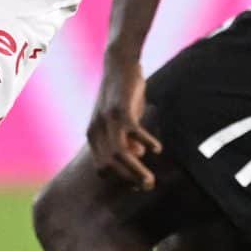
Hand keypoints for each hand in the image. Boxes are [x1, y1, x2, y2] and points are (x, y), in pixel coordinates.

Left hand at [86, 54, 161, 187]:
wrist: (119, 64)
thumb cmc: (122, 94)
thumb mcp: (122, 120)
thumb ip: (127, 137)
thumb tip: (138, 156)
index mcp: (93, 136)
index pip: (102, 169)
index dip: (119, 180)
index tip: (136, 185)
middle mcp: (96, 130)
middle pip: (109, 166)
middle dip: (128, 180)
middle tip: (148, 186)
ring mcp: (107, 120)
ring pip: (119, 155)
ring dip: (136, 170)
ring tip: (151, 180)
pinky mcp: (120, 110)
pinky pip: (133, 133)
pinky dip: (146, 143)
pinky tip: (157, 148)